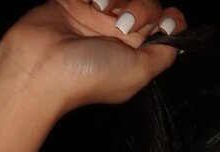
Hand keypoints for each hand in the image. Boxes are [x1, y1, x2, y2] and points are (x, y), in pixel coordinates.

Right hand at [0, 0, 186, 114]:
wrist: (40, 67)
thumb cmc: (89, 76)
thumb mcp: (138, 73)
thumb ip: (163, 54)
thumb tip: (179, 38)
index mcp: (137, 55)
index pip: (165, 28)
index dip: (171, 20)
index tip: (166, 21)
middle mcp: (120, 35)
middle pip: (148, 3)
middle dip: (142, 8)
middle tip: (124, 24)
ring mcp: (98, 16)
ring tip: (101, 9)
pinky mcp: (76, 0)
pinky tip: (89, 1)